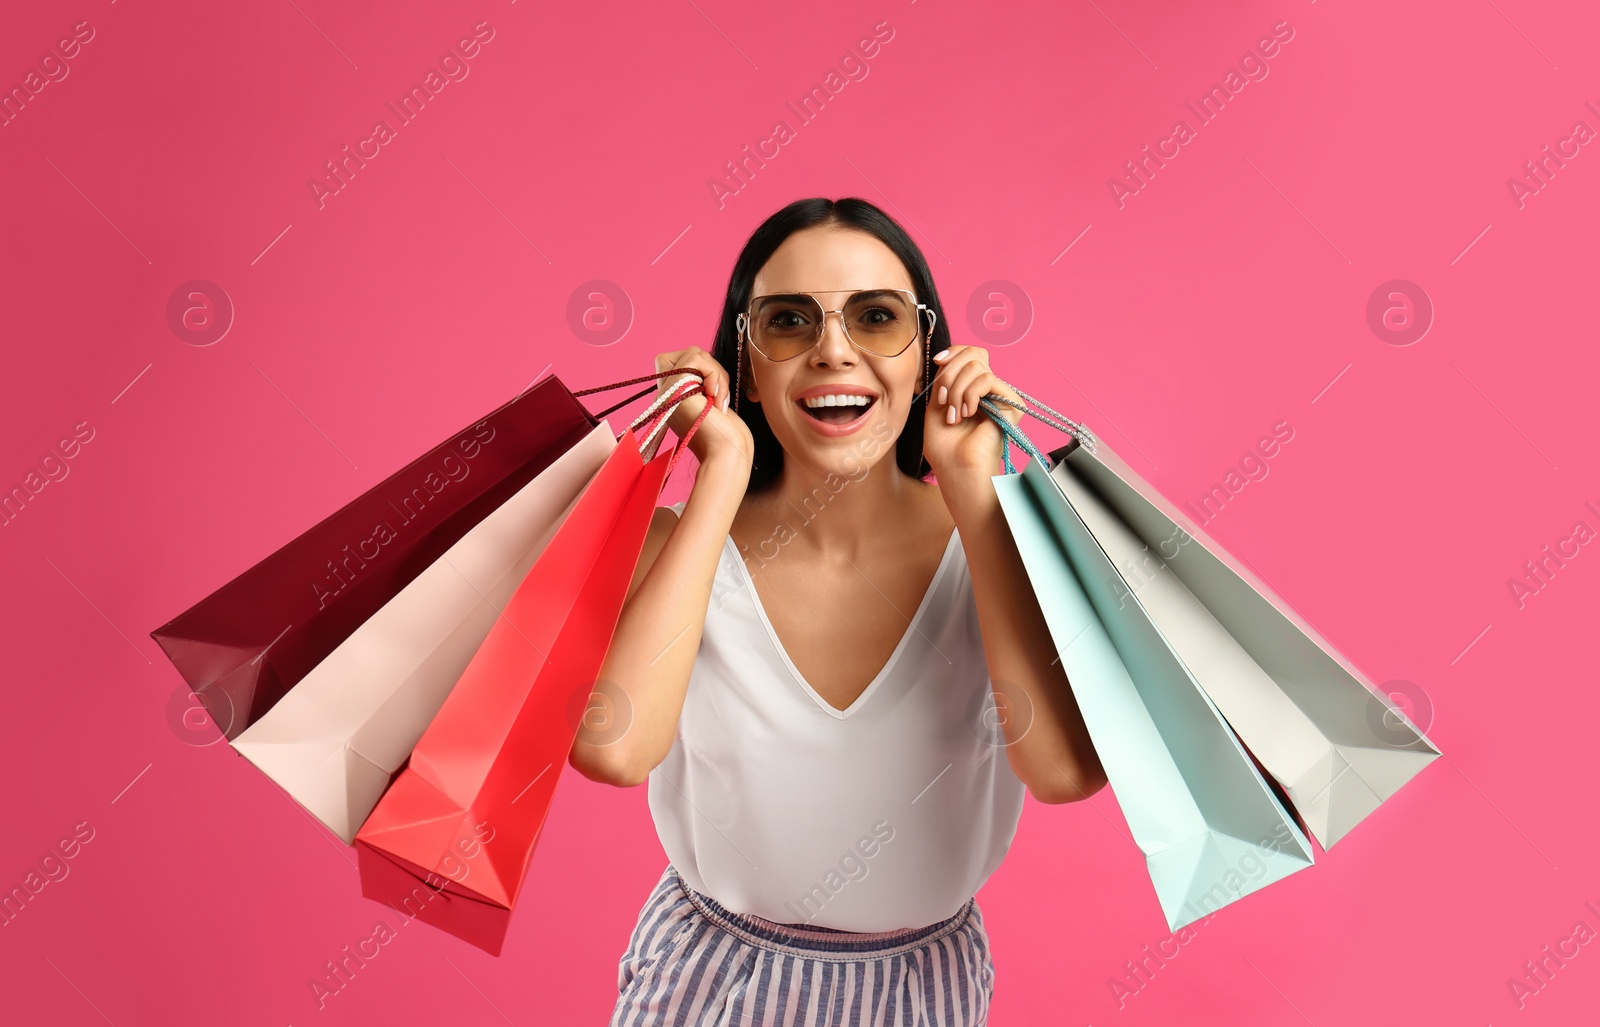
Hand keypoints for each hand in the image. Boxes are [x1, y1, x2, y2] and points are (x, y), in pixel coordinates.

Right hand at [652, 346, 753, 470]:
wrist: (727, 452)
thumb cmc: (727, 434)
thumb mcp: (711, 402)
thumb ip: (702, 383)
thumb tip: (702, 361)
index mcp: (673, 399)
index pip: (676, 361)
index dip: (699, 367)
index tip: (713, 392)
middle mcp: (665, 395)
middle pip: (687, 354)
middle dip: (711, 368)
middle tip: (718, 394)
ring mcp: (668, 393)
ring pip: (693, 353)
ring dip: (716, 373)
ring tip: (718, 398)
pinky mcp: (675, 390)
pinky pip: (695, 358)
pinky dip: (713, 373)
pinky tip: (714, 398)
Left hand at [921, 344, 1024, 478]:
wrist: (956, 469)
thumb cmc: (945, 446)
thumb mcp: (937, 403)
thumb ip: (944, 378)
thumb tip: (946, 357)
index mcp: (972, 388)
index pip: (968, 353)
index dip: (953, 353)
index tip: (937, 362)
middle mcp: (989, 389)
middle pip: (972, 353)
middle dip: (949, 375)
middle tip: (943, 402)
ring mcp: (1001, 396)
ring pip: (976, 366)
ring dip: (956, 390)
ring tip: (954, 415)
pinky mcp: (1011, 404)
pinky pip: (987, 379)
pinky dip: (970, 394)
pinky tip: (967, 413)